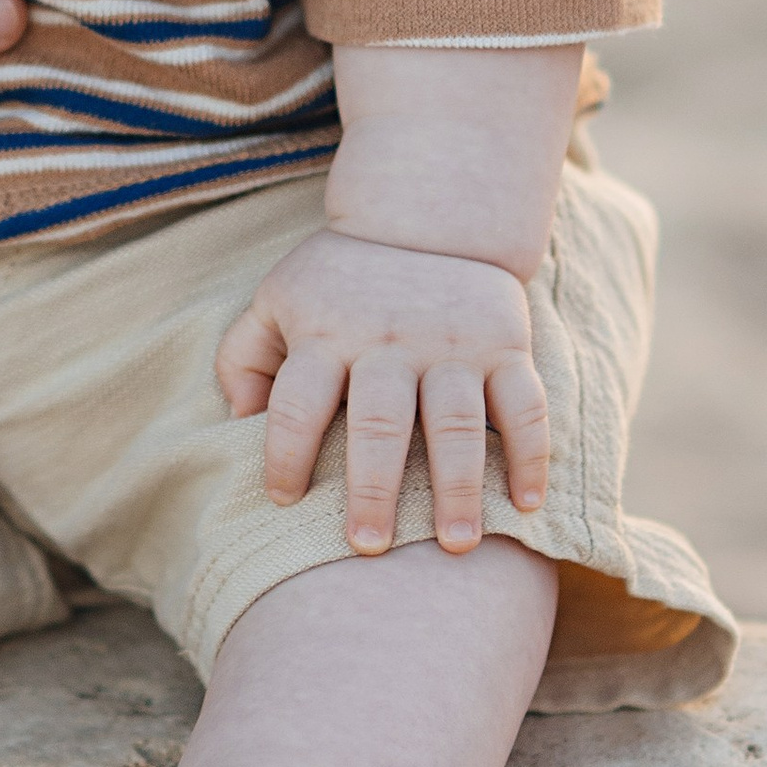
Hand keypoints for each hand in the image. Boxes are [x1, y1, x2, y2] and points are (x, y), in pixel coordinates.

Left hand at [215, 228, 549, 558]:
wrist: (424, 219)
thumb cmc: (338, 283)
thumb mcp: (277, 300)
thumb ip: (244, 358)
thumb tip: (235, 426)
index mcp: (325, 332)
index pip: (296, 400)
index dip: (285, 452)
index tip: (284, 500)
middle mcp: (387, 340)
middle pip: (378, 421)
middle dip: (372, 488)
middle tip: (367, 547)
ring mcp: (451, 343)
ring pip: (455, 420)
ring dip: (458, 486)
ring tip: (454, 545)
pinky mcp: (504, 345)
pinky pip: (525, 405)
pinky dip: (531, 454)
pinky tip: (525, 504)